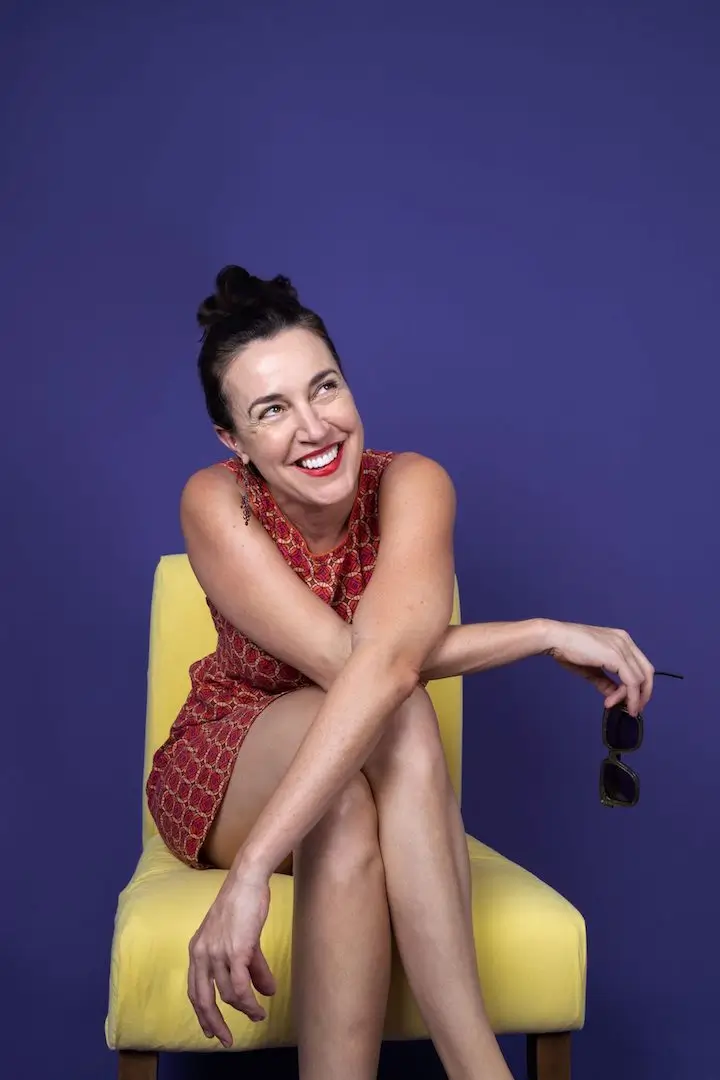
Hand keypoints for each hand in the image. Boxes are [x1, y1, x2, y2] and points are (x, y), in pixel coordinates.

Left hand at [188, 872, 275, 1047]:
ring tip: (258, 1015)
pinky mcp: (235, 951)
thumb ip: (250, 966)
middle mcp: (202, 954)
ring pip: (226, 995)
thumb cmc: (243, 904)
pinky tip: (260, 1006)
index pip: (194, 989)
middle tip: (226, 1040)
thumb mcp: (240, 937)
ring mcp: (217, 953)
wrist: (247, 881)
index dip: (202, 1012)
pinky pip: (240, 986)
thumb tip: (266, 991)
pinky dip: (249, 1001)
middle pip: (203, 1000)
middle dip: (214, 1023)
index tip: (211, 1030)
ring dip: (244, 1009)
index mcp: (197, 950)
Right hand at [544, 621, 653, 715]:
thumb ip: (605, 682)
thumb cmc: (568, 650)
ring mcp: (622, 648)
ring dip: (631, 697)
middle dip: (643, 694)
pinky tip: (615, 703)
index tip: (631, 701)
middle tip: (633, 709)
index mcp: (622, 640)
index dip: (640, 686)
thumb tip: (614, 696)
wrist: (555, 639)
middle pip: (647, 672)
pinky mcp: (616, 656)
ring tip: (616, 706)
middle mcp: (626, 641)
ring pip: (639, 679)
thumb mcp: (591, 669)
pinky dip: (627, 696)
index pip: (641, 666)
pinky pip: (630, 681)